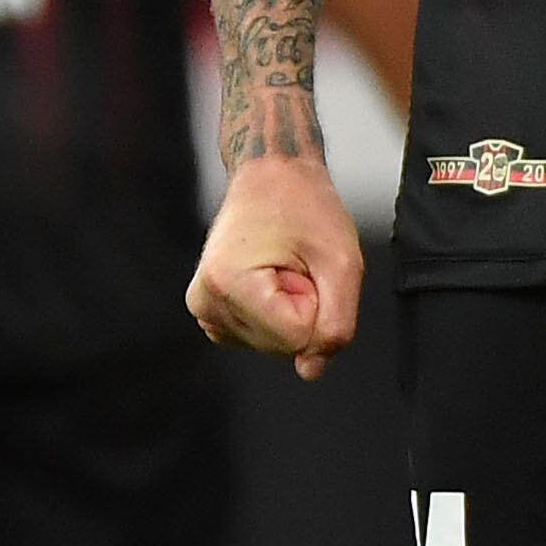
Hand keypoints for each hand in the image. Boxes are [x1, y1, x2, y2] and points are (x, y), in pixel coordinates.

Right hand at [187, 152, 362, 380]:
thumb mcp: (341, 263)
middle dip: (302, 307)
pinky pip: (260, 337)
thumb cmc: (304, 205)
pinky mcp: (210, 311)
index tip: (304, 265)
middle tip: (295, 263)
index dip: (315, 302)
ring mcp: (204, 307)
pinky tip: (270, 276)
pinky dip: (276, 313)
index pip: (297, 338)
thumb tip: (311, 370)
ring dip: (290, 309)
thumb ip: (335, 326)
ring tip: (282, 265)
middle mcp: (206, 300)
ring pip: (273, 345)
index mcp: (228, 283)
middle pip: (282, 346)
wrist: (270, 174)